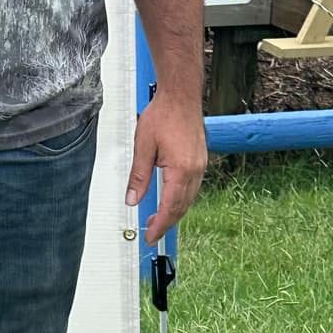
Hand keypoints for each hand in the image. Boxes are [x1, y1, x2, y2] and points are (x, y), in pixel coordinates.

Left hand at [125, 92, 206, 245]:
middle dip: (167, 222)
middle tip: (152, 233)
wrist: (181, 96)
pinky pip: (192, 188)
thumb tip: (132, 199)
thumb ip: (138, 176)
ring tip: (158, 219)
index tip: (150, 236)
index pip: (170, 207)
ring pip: (189, 199)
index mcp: (181, 170)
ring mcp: (200, 166)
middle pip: (182, 207)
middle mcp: (195, 171)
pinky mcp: (200, 161)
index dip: (160, 225)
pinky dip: (181, 199)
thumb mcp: (143, 147)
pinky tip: (171, 200)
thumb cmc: (163, 115)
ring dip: (175, 212)